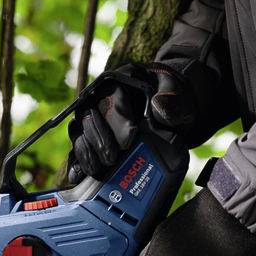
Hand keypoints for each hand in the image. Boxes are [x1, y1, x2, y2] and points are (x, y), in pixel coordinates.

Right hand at [67, 62, 197, 183]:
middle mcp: (100, 96)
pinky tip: (80, 174)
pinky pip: (77, 146)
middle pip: (90, 115)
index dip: (116, 119)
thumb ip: (173, 101)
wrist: (168, 108)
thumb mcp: (179, 96)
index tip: (129, 139)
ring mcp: (92, 116)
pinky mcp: (89, 135)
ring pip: (79, 131)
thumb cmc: (171, 99)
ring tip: (98, 169)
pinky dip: (77, 161)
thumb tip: (158, 106)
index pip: (111, 96)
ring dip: (86, 151)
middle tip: (112, 158)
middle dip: (99, 139)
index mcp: (120, 80)